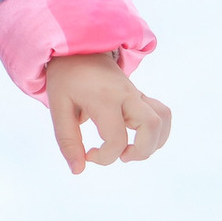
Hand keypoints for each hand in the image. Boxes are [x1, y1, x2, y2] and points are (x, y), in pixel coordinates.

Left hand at [46, 50, 171, 174]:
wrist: (77, 50)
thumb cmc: (66, 80)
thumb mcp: (58, 108)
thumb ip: (67, 141)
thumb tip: (78, 170)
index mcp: (104, 98)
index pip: (117, 139)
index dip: (104, 157)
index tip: (88, 155)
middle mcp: (126, 95)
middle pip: (152, 126)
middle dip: (141, 152)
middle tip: (120, 156)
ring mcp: (136, 93)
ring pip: (163, 118)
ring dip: (154, 141)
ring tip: (132, 150)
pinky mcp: (139, 95)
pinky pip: (161, 112)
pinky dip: (157, 130)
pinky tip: (139, 138)